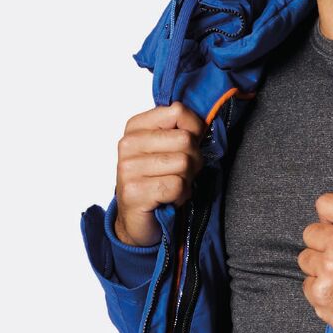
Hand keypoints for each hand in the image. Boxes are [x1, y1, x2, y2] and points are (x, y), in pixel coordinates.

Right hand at [113, 101, 205, 246]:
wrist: (136, 221)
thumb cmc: (156, 183)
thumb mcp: (167, 151)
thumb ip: (181, 132)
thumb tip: (204, 124)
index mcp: (136, 127)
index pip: (178, 111)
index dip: (195, 130)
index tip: (188, 147)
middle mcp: (128, 144)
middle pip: (186, 139)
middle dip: (193, 161)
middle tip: (180, 174)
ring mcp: (129, 168)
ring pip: (184, 163)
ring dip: (186, 181)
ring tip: (172, 187)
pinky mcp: (134, 191)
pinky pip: (177, 186)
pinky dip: (181, 196)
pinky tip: (168, 199)